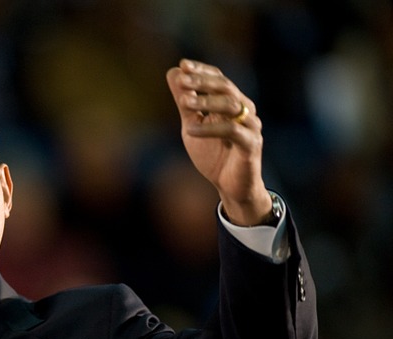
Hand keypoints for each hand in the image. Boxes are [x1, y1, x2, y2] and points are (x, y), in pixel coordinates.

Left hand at [166, 59, 273, 225]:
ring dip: (206, 102)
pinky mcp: (252, 144)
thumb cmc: (213, 155)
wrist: (231, 186)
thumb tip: (173, 73)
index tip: (182, 65)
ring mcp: (251, 126)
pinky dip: (210, 128)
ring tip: (184, 103)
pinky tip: (191, 130)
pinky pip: (232, 131)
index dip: (202, 71)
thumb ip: (185, 102)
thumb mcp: (193, 125)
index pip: (219, 79)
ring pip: (231, 105)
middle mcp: (245, 110)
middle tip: (182, 80)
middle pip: (226, 87)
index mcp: (232, 103)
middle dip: (203, 82)